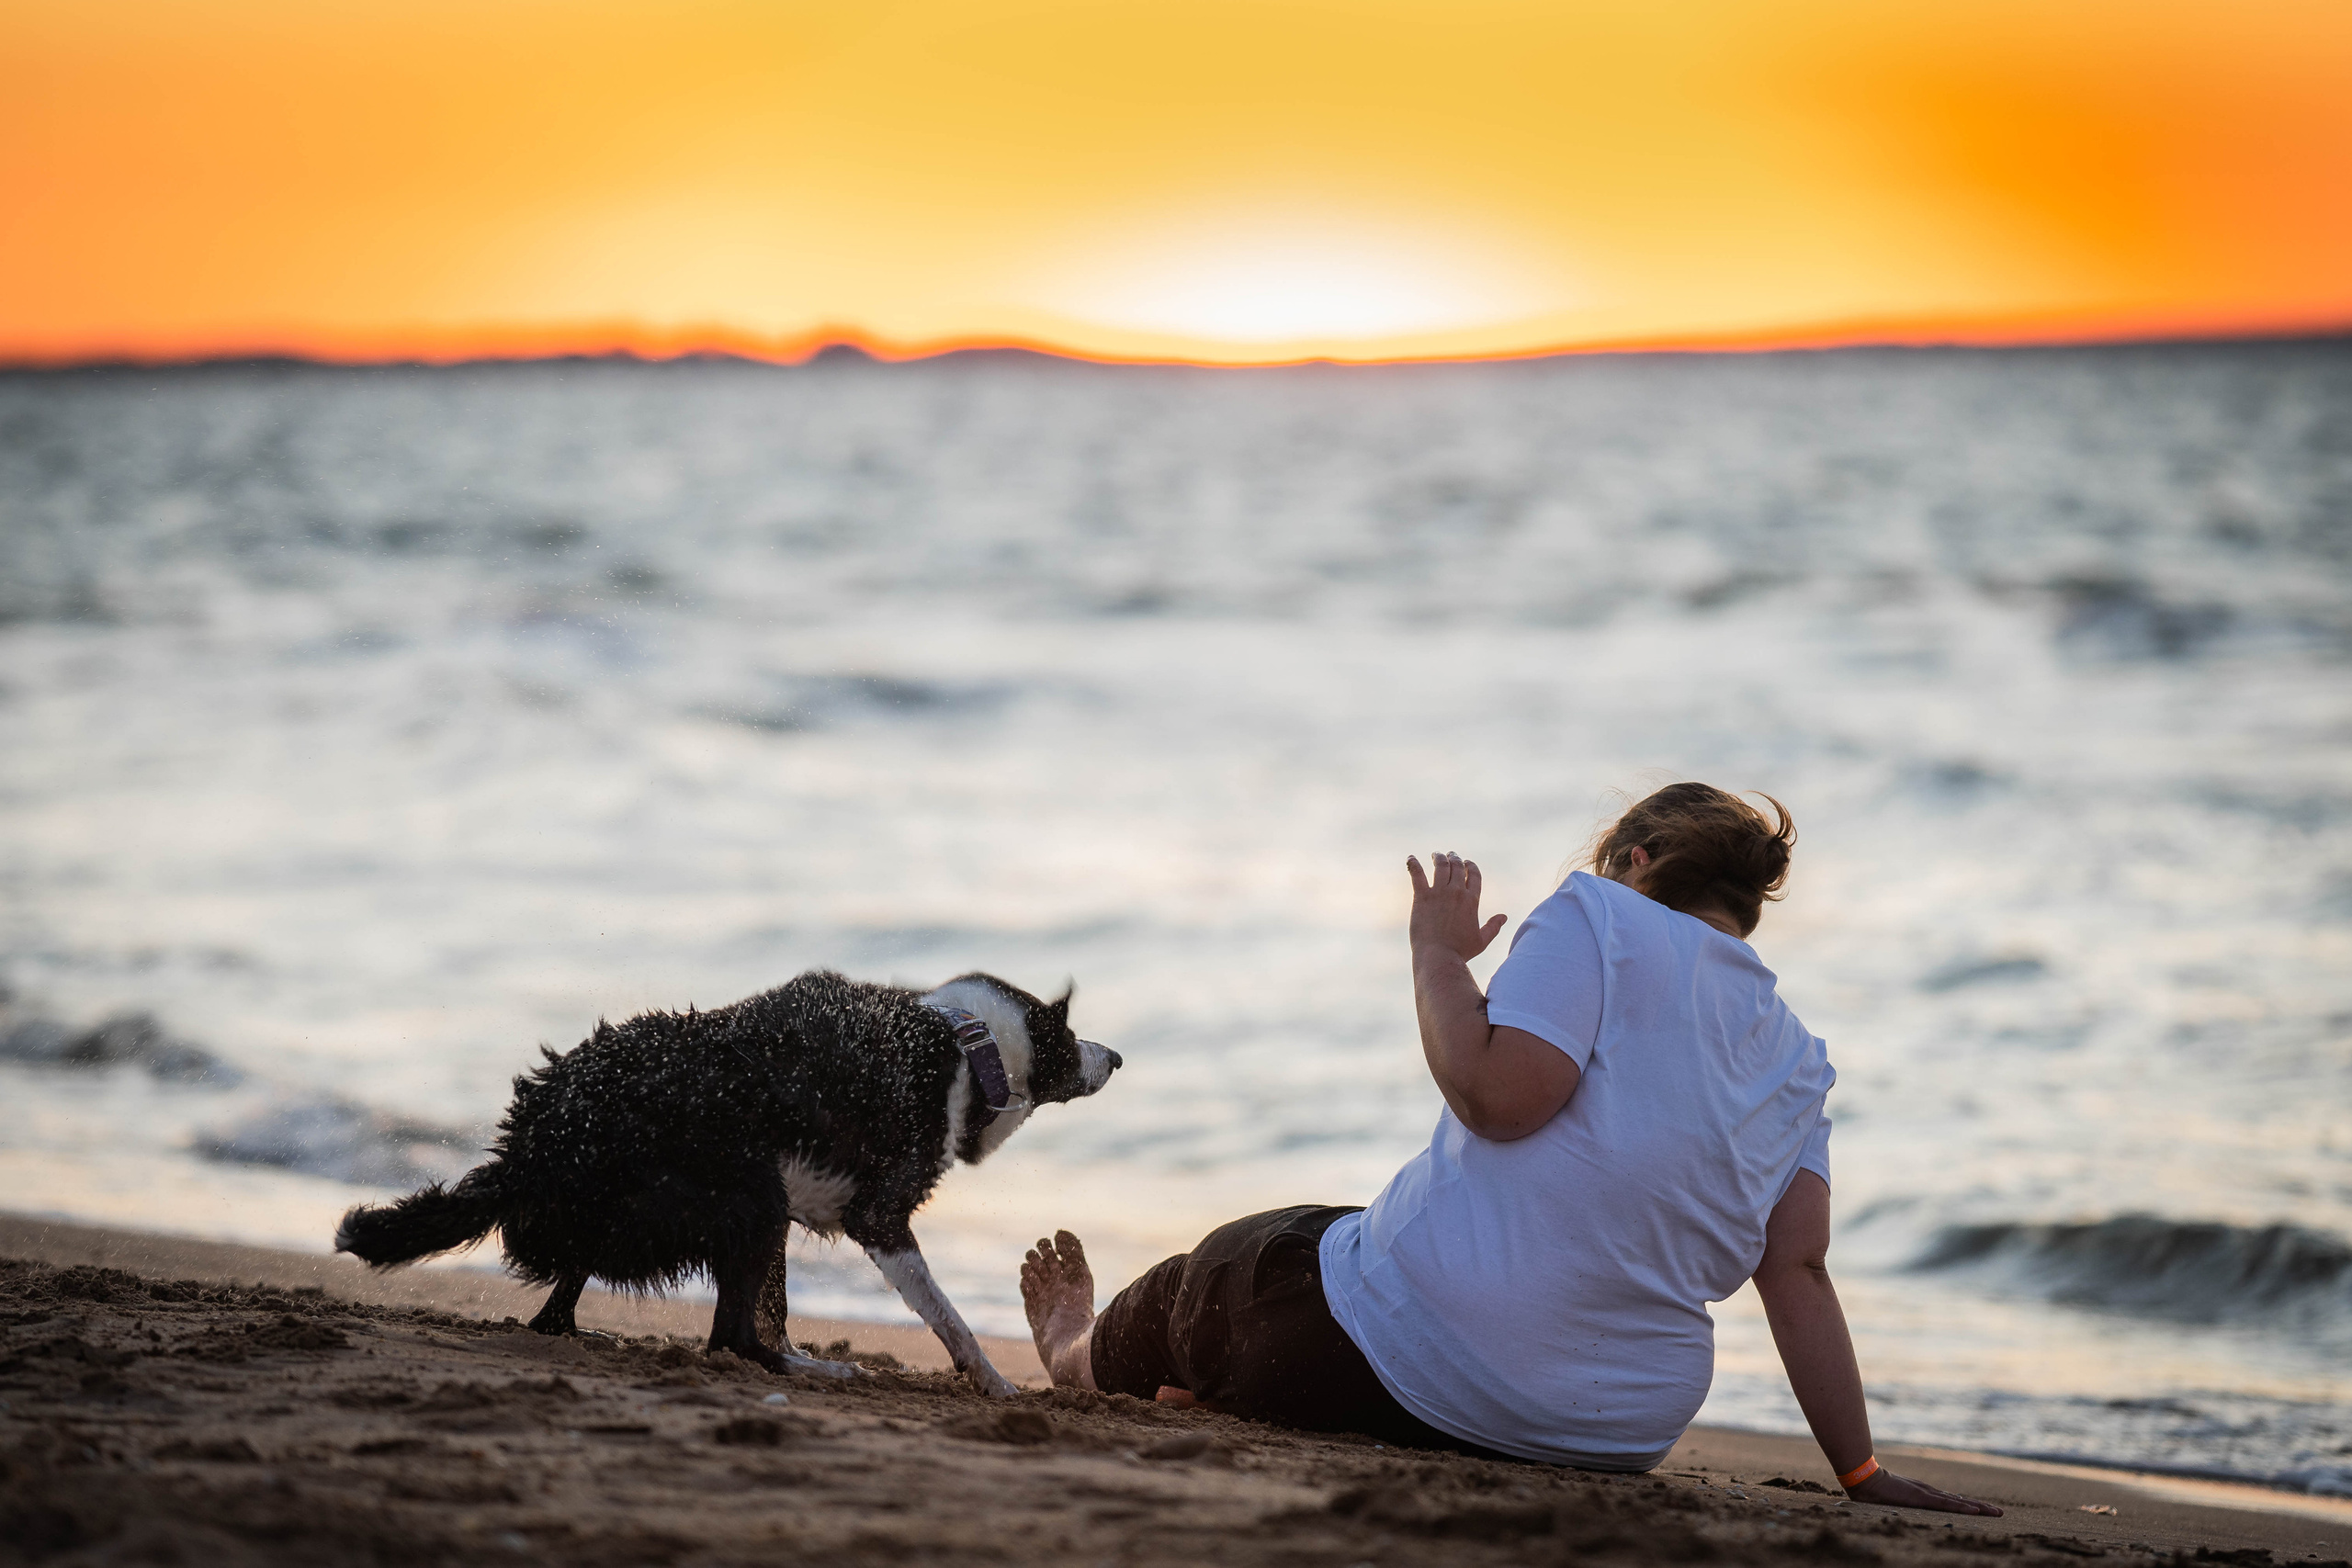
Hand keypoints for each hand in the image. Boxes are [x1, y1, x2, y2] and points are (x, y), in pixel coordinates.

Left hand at [1407, 852, 1507, 961]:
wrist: (1439, 957)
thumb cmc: (1460, 952)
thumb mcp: (1481, 940)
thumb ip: (1493, 927)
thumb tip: (1504, 917)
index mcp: (1472, 900)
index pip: (1474, 874)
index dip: (1471, 865)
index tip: (1466, 862)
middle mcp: (1457, 893)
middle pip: (1457, 866)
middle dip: (1455, 858)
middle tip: (1449, 855)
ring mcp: (1439, 893)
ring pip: (1440, 866)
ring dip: (1439, 857)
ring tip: (1436, 855)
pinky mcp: (1422, 897)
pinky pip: (1417, 874)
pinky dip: (1413, 864)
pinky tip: (1410, 858)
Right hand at [1846, 1468, 2002, 1515]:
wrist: (1866, 1479)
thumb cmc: (1874, 1490)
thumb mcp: (1891, 1497)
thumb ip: (1899, 1498)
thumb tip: (1901, 1501)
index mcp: (1924, 1494)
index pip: (1951, 1500)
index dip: (1968, 1505)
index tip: (1982, 1510)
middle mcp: (1930, 1493)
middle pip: (1961, 1501)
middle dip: (1982, 1507)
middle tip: (2000, 1512)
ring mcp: (1928, 1494)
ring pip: (1960, 1502)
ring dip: (1980, 1508)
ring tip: (1997, 1513)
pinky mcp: (1923, 1498)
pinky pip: (1947, 1504)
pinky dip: (1963, 1507)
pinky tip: (1976, 1511)